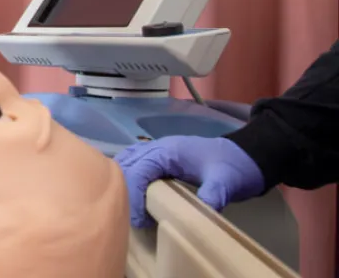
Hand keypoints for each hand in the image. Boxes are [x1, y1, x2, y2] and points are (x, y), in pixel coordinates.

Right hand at [113, 135, 265, 227]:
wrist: (244, 156)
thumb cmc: (233, 167)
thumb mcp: (226, 182)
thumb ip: (213, 195)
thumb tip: (200, 217)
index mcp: (167, 151)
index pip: (138, 170)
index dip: (134, 196)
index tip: (139, 220)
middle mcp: (156, 148)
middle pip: (127, 166)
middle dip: (125, 192)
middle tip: (133, 219)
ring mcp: (156, 151)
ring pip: (126, 163)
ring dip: (123, 184)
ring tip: (128, 208)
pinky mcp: (158, 158)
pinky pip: (133, 163)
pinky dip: (127, 177)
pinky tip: (129, 195)